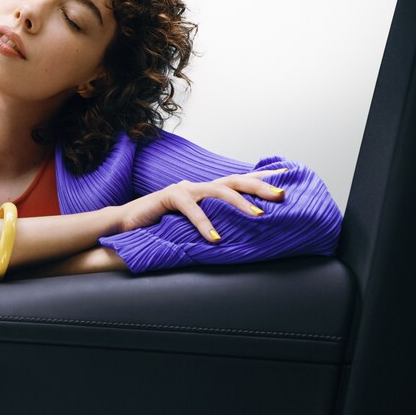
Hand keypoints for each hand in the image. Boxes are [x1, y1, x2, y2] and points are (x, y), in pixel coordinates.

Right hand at [110, 169, 286, 243]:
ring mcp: (184, 189)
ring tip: (259, 217)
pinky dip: (205, 224)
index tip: (288, 175)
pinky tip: (216, 238)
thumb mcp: (193, 224)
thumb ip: (213, 221)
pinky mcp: (169, 197)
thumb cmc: (161, 226)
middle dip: (261, 186)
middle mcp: (199, 186)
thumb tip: (241, 236)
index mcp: (206, 191)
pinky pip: (191, 210)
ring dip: (241, 204)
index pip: (239, 180)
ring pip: (218, 191)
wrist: (127, 222)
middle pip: (235, 180)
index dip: (263, 176)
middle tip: (283, 196)